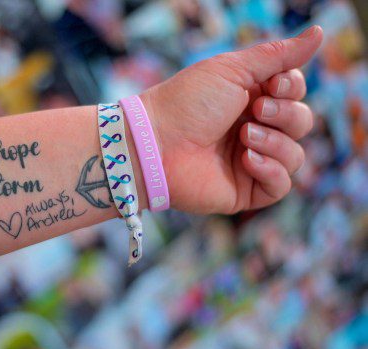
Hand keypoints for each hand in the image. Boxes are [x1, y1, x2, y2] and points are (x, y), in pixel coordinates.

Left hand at [141, 26, 323, 213]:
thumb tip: (320, 32)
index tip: (272, 86)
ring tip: (244, 137)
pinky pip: (281, 185)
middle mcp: (254, 129)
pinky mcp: (245, 190)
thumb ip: (277, 55)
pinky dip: (271, 169)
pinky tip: (246, 159)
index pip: (295, 93)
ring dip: (275, 141)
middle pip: (302, 122)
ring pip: (296, 155)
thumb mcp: (233, 69)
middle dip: (284, 114)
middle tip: (253, 111)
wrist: (155, 143)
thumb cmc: (187, 102)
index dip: (292, 89)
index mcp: (250, 98)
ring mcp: (250, 161)